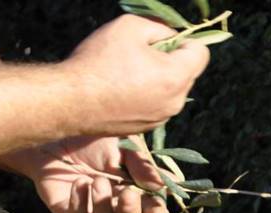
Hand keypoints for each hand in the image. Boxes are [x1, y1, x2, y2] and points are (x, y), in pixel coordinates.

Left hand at [6, 136, 168, 212]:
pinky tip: (79, 181)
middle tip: (127, 192)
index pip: (150, 211)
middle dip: (131, 210)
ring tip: (98, 181)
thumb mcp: (124, 146)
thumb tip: (162, 185)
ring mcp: (90, 211)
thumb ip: (142, 166)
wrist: (55, 132)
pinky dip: (81, 201)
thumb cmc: (93, 138)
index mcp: (133, 190)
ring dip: (104, 208)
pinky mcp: (68, 211)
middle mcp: (113, 206)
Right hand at [66, 15, 209, 134]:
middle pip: (187, 72)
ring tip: (126, 71)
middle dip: (171, 59)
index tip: (161, 39)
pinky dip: (145, 94)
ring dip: (157, 77)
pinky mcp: (146, 129)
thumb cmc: (99, 61)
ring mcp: (160, 119)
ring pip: (171, 90)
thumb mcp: (130, 26)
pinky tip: (120, 88)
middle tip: (139, 53)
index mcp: (176, 77)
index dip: (184, 40)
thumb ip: (160, 27)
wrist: (70, 101)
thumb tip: (171, 36)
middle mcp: (174, 103)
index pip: (201, 53)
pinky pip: (155, 104)